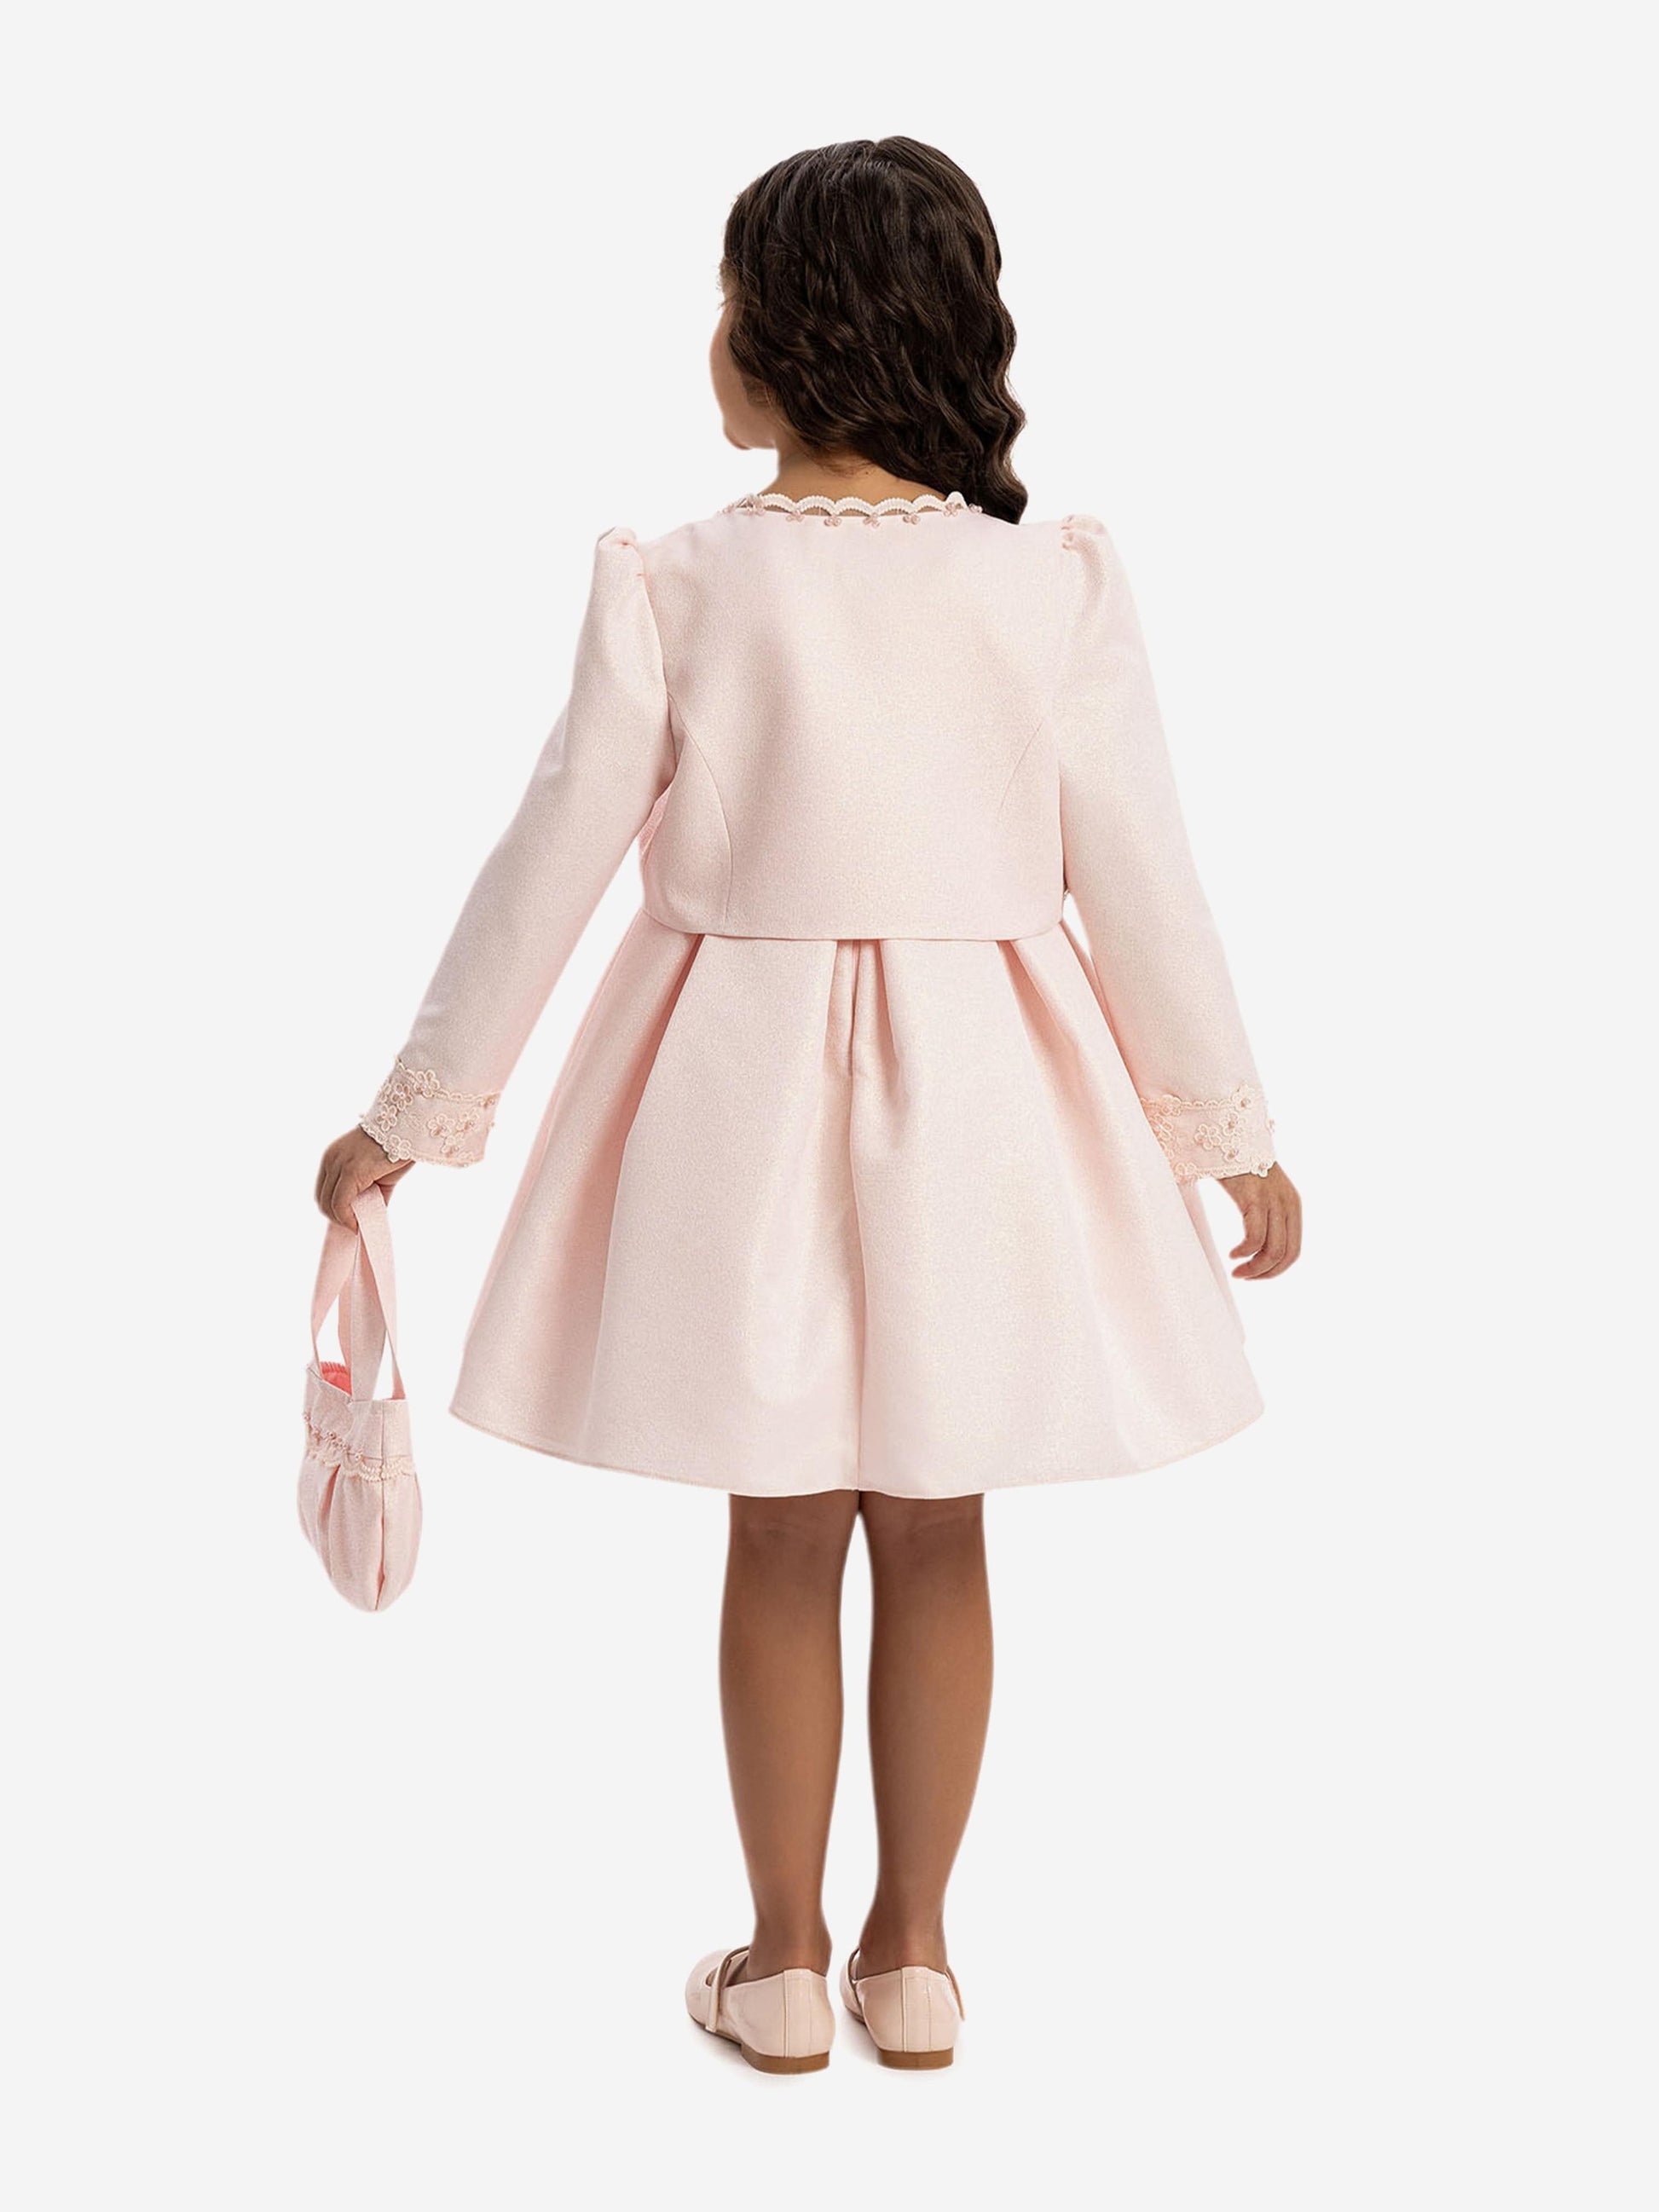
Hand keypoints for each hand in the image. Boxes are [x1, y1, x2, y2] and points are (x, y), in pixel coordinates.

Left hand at [315, 1127, 413, 1227]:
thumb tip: (370, 1216)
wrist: (409, 1127)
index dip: (334, 1209)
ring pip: (329, 1204)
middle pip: (322, 1199)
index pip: (323, 1190)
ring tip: (358, 1225)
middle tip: (355, 1226)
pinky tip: (359, 1224)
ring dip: (343, 1220)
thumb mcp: (378, 1171)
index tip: (350, 1219)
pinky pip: (341, 1203)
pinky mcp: (351, 1171)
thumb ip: (371, 1192)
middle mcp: (331, 1159)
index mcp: (333, 1156)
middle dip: (337, 1217)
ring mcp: (340, 1164)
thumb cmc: (399, 1146)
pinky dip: (348, 1218)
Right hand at [1221, 1161, 1300, 1279]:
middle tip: (1243, 1276)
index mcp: (1292, 1204)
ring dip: (1254, 1268)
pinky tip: (1233, 1254)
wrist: (1225, 1133)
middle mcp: (1288, 1204)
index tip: (1254, 1274)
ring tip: (1237, 1271)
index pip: (1294, 1251)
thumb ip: (1262, 1212)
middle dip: (1265, 1273)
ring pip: (1272, 1251)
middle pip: (1286, 1255)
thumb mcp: (1258, 1191)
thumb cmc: (1235, 1163)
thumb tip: (1254, 1244)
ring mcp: (1272, 1200)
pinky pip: (1255, 1238)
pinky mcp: (1254, 1198)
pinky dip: (1244, 1253)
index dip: (1275, 1270)